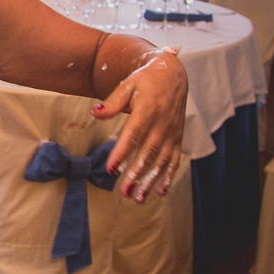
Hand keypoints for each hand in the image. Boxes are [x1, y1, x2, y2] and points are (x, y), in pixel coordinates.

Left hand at [91, 49, 187, 202]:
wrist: (173, 75)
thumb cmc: (145, 80)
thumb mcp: (127, 85)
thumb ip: (112, 102)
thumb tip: (95, 113)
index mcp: (148, 110)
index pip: (133, 135)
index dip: (122, 153)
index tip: (111, 169)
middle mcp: (162, 124)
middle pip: (148, 153)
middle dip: (135, 174)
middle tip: (123, 193)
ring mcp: (172, 132)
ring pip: (161, 161)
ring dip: (150, 181)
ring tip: (138, 198)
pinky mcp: (178, 137)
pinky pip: (174, 159)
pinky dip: (168, 176)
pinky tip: (160, 192)